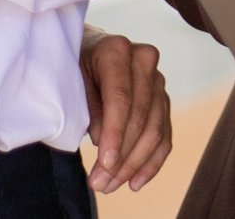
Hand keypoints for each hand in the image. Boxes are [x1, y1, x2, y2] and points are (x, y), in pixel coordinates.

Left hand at [80, 25, 171, 193]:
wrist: (83, 53)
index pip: (121, 97)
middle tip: (100, 183)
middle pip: (141, 116)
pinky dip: (151, 162)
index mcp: (117, 50)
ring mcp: (157, 79)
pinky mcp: (162, 98)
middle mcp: (144, 60)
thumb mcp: (70, 81)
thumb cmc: (71, 68)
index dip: (115, 134)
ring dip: (134, 164)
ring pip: (155, 129)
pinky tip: (135, 182)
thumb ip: (87, 107)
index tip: (105, 164)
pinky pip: (164, 135)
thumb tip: (104, 140)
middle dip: (122, 156)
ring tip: (109, 185)